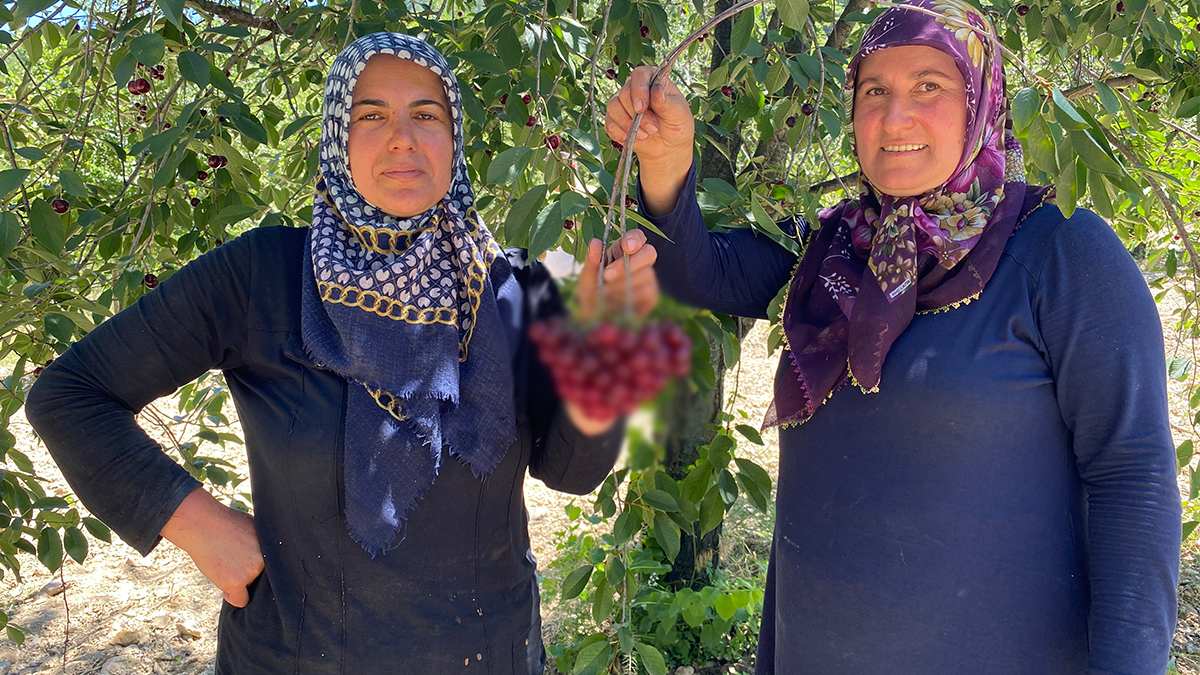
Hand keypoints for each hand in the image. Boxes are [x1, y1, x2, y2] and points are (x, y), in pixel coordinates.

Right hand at [161, 488, 263, 606]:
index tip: (255, 567)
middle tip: (236, 563)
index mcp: (273, 547)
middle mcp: (266, 560)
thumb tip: (268, 561)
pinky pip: (240, 600)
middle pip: (263, 579)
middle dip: (252, 575)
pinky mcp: (236, 582)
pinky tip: (226, 588)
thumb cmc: (226, 524)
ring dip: (240, 582)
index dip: (264, 569)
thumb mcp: (254, 530)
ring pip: (250, 588)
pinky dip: (233, 597)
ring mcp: (252, 572)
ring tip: (226, 565)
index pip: (275, 569)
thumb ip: (263, 547)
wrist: (202, 524)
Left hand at [575, 231, 659, 321]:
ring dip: (624, 285)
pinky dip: (632, 298)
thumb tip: (595, 242)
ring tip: (605, 295)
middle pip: (649, 252)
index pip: (637, 237)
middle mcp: (639, 261)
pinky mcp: (652, 296)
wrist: (594, 320)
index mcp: (623, 250)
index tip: (626, 247)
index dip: (635, 239)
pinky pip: (648, 293)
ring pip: (646, 274)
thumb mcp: (587, 278)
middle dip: (631, 263)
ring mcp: (648, 278)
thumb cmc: (591, 293)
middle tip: (608, 276)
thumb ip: (591, 261)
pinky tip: (618, 304)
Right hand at [605, 66, 693, 213]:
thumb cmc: (678, 133)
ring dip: (628, 126)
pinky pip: (608, 124)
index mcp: (656, 80)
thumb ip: (670, 103)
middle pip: (624, 91)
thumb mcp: (681, 120)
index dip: (640, 89)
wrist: (668, 155)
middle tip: (651, 131)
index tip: (645, 107)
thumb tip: (658, 89)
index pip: (641, 73)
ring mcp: (624, 104)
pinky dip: (619, 134)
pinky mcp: (614, 120)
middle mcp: (637, 88)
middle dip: (636, 114)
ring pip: (613, 107)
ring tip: (646, 138)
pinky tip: (631, 142)